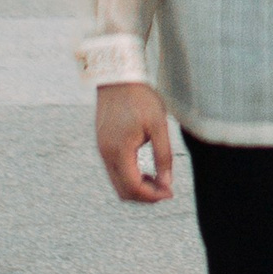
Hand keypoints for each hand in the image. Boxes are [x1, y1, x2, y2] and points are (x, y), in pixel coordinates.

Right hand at [96, 79, 174, 199]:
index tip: (170, 193)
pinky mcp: (102, 144)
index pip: (133, 187)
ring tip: (158, 180)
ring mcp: (102, 150)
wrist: (118, 77)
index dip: (152, 196)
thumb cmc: (140, 98)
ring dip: (137, 187)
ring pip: (117, 183)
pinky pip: (114, 171)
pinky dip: (129, 177)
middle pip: (123, 191)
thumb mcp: (158, 125)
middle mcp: (105, 154)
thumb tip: (167, 183)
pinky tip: (145, 171)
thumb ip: (163, 156)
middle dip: (145, 196)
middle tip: (165, 190)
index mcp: (118, 151)